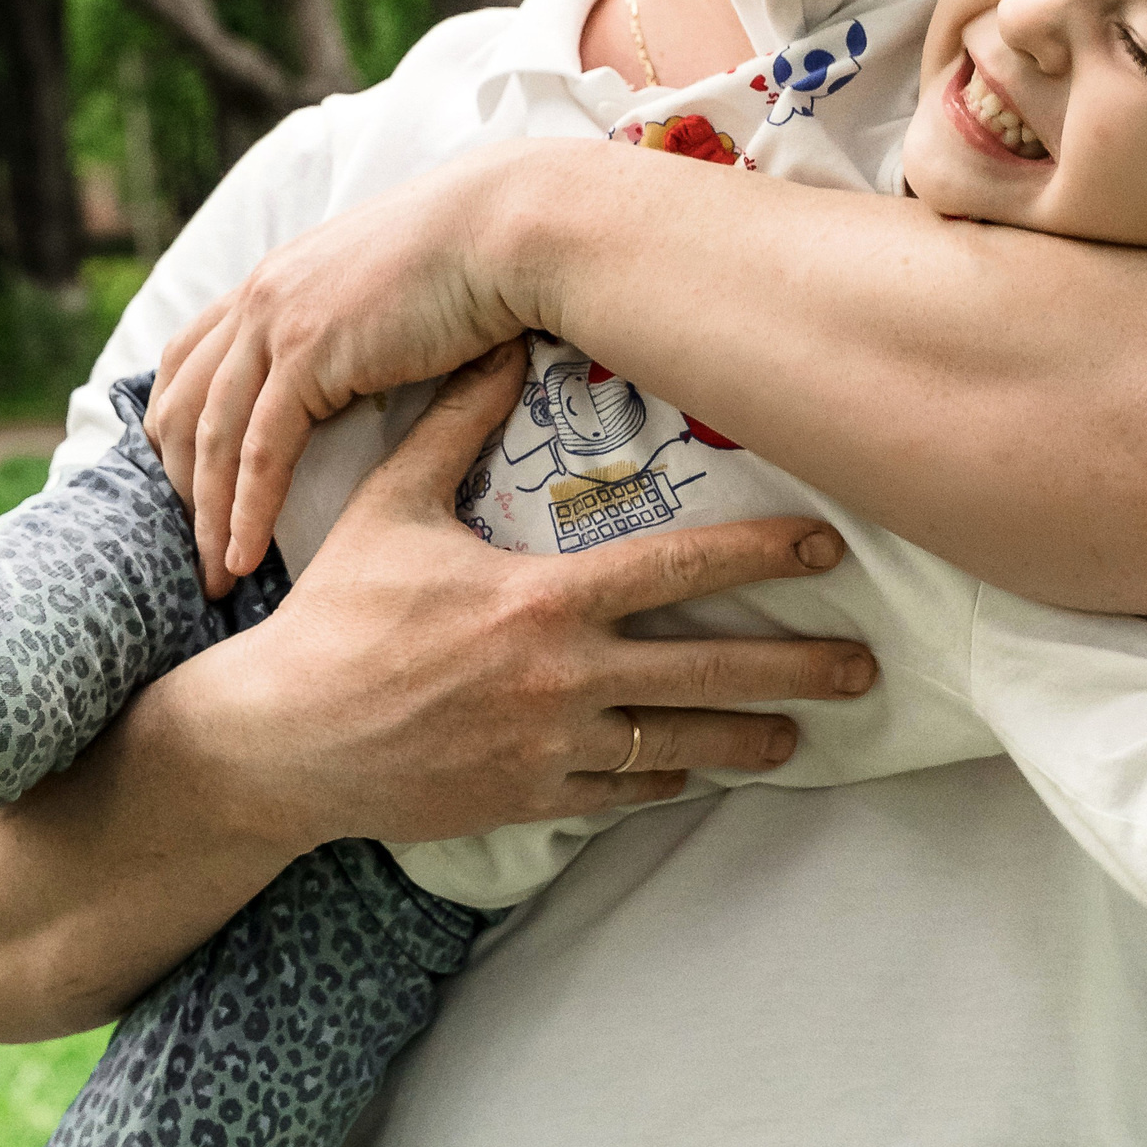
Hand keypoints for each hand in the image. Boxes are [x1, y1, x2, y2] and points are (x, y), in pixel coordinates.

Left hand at [147, 152, 549, 587]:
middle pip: (182, 404)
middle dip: (179, 484)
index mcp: (272, 281)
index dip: (180, 427)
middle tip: (192, 548)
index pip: (190, 360)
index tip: (189, 487)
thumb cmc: (473, 259)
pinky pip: (261, 451)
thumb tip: (361, 375)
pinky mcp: (308, 354)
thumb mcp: (386, 292)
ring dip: (206, 514)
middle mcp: (259, 297)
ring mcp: (277, 322)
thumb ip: (351, 328)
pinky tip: (244, 556)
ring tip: (215, 577)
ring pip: (213, 436)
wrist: (505, 232)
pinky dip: (246, 511)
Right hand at [179, 352, 877, 851]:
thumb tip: (495, 348)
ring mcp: (551, 747)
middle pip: (709, 670)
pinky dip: (669, 779)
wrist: (281, 741)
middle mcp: (562, 678)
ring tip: (804, 739)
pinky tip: (704, 770)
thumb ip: (451, 431)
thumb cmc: (335, 618)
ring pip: (681, 744)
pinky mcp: (530, 798)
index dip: (762, 556)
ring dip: (751, 740)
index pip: (677, 569)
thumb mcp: (391, 511)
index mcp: (540, 600)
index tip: (827, 549)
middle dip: (796, 669)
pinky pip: (624, 792)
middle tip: (864, 668)